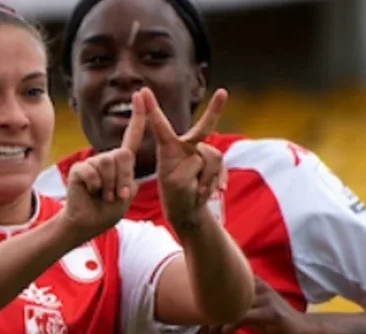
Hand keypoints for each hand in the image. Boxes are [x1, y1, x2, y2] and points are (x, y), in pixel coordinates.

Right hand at [62, 90, 146, 239]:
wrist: (87, 223)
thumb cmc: (108, 210)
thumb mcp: (126, 194)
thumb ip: (128, 175)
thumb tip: (121, 155)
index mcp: (122, 162)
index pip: (133, 135)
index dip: (138, 116)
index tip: (141, 94)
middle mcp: (108, 157)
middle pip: (123, 155)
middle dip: (124, 178)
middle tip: (117, 195)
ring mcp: (93, 161)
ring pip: (109, 164)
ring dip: (110, 187)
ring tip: (103, 196)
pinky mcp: (80, 168)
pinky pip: (94, 172)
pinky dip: (96, 188)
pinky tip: (91, 193)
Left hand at [141, 87, 228, 228]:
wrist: (187, 210)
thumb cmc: (175, 196)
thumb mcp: (176, 183)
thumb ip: (190, 168)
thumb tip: (205, 159)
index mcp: (168, 149)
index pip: (160, 127)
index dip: (152, 109)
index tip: (142, 91)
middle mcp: (186, 146)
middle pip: (203, 128)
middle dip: (214, 110)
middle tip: (223, 92)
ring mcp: (201, 153)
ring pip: (213, 156)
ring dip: (207, 177)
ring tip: (198, 191)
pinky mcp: (214, 163)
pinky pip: (221, 166)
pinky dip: (217, 180)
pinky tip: (217, 189)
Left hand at [201, 277, 298, 333]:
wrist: (302, 331)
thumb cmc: (273, 322)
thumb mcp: (251, 312)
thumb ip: (233, 309)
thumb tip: (207, 317)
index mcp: (250, 282)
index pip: (220, 288)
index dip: (205, 306)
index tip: (197, 326)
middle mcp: (256, 286)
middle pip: (222, 298)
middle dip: (207, 319)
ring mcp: (264, 299)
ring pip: (229, 308)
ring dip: (214, 326)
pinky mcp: (270, 313)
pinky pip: (241, 317)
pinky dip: (228, 327)